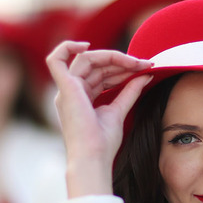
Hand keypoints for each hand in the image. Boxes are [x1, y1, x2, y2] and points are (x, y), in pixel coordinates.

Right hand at [46, 41, 152, 197]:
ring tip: (136, 63)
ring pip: (86, 59)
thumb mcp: (119, 111)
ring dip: (113, 57)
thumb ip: (129, 92)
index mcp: (81, 98)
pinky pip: (57, 59)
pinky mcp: (64, 87)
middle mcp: (71, 92)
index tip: (145, 68)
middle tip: (144, 64)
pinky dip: (67, 47)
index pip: (101, 74)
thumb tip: (145, 74)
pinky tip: (86, 45)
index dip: (122, 68)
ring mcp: (66, 89)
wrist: (94, 157)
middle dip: (121, 62)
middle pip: (96, 65)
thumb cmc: (103, 142)